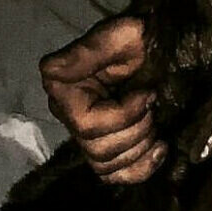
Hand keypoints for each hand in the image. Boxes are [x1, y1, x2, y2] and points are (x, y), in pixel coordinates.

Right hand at [40, 0, 168, 184]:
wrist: (155, 44)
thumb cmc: (137, 36)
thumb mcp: (118, 35)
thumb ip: (87, 52)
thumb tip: (51, 70)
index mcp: (65, 91)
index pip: (87, 126)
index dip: (123, 116)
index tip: (149, 93)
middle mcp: (70, 116)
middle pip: (99, 151)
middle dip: (136, 131)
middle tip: (155, 107)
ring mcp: (87, 135)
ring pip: (106, 166)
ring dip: (139, 149)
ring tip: (157, 123)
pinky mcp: (106, 146)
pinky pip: (114, 176)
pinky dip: (139, 169)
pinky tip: (160, 150)